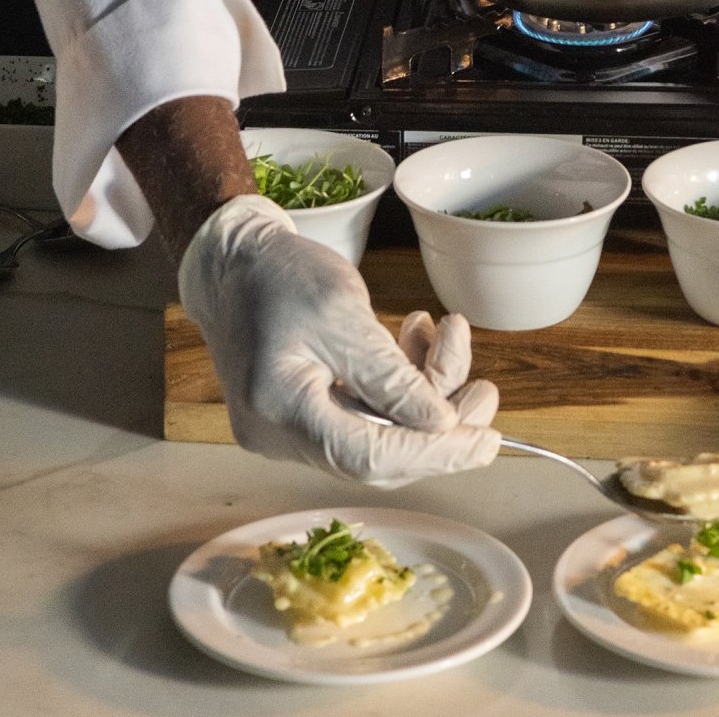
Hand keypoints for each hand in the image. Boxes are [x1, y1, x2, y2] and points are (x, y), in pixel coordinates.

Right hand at [178, 195, 500, 484]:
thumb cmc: (280, 273)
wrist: (231, 260)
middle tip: (488, 391)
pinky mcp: (296, 420)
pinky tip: (414, 341)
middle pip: (375, 458)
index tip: (486, 440)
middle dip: (439, 427)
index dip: (434, 453)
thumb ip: (390, 374)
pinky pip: (359, 420)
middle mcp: (277, 436)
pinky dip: (396, 390)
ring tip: (449, 334)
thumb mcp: (342, 309)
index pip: (368, 457)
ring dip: (422, 396)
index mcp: (281, 408)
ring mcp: (284, 433)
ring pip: (373, 438)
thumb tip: (442, 424)